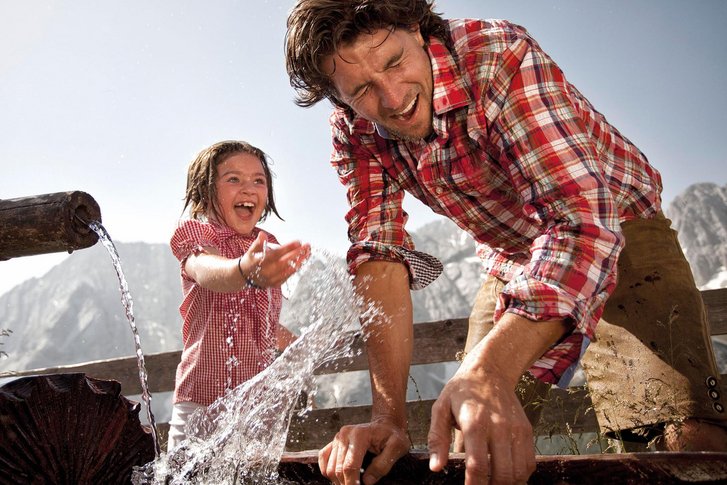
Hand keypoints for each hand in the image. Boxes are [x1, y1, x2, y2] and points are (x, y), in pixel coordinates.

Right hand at [240, 232, 310, 287]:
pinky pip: (288, 276)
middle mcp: (267, 271)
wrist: (244, 276)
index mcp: (261, 262)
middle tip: (307, 246)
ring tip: (308, 252)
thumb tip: (263, 234)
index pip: (277, 254)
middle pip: (286, 262)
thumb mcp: (251, 250)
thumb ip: (258, 243)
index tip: (298, 242)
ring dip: (300, 261)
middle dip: (298, 253)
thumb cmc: (250, 260)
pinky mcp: (276, 284)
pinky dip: (296, 268)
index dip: (288, 248)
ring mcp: (272, 279)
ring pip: (289, 270)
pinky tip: (302, 260)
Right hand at [318, 420, 408, 484]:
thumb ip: (383, 465)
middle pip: (338, 469)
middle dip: (346, 484)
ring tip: (351, 484)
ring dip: (338, 481)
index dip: (352, 483)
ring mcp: (337, 438)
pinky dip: (329, 472)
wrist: (386, 424)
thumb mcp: (397, 448)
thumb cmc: (393, 435)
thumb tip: (367, 481)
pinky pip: (323, 459)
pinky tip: (341, 478)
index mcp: (359, 435)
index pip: (350, 466)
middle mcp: (344, 434)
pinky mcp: (334, 442)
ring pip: (329, 468)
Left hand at [428, 363, 535, 483]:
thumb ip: (437, 440)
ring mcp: (516, 430)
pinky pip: (529, 463)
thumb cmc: (460, 392)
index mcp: (475, 423)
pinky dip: (520, 476)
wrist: (489, 371)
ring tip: (492, 483)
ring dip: (506, 484)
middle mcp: (499, 428)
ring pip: (519, 473)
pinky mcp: (527, 431)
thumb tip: (436, 468)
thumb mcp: (440, 409)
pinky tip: (505, 475)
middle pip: (502, 474)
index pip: (478, 466)